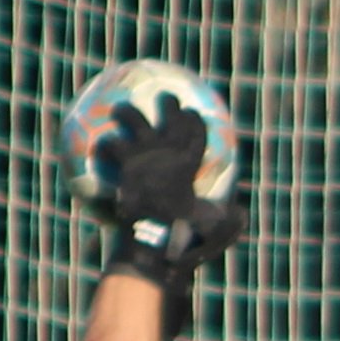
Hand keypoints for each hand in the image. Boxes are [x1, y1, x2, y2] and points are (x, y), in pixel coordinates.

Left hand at [103, 96, 244, 291]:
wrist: (156, 241)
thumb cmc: (188, 239)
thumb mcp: (218, 230)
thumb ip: (230, 219)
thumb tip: (241, 214)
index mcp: (191, 161)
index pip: (196, 130)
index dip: (193, 120)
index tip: (191, 113)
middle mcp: (169, 149)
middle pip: (169, 114)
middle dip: (168, 103)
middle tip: (164, 99)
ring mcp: (145, 154)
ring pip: (133, 120)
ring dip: (125, 112)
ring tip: (118, 110)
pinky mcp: (124, 166)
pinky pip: (111, 147)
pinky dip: (104, 146)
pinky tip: (98, 148)